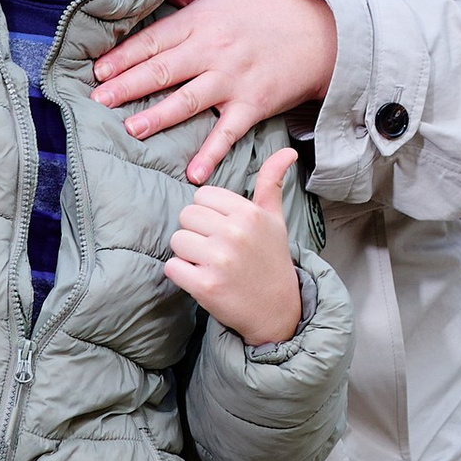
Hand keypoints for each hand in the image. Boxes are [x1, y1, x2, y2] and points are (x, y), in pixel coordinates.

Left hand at [91, 0, 338, 184]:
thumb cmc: (263, 14)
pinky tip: (193, 173)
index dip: (123, 56)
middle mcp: (213, 50)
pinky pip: (228, 133)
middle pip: (163, 70)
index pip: (153, 40)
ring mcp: (233, 79)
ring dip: (158, 117)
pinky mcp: (253, 105)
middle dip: (127, 86)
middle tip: (98, 101)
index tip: (97, 71)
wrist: (318, 35)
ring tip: (131, 130)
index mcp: (201, 22)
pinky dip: (211, 154)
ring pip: (188, 100)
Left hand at [165, 149, 303, 346]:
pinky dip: (181, 274)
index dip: (207, 213)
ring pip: (176, 240)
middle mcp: (234, 233)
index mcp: (248, 213)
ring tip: (210, 265)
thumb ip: (271, 183)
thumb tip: (288, 151)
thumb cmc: (271, 260)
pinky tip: (201, 279)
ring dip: (187, 254)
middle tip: (216, 250)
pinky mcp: (205, 285)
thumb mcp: (274, 219)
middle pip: (186, 216)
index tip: (222, 230)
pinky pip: (172, 266)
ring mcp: (219, 259)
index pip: (201, 195)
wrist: (277, 310)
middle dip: (196, 233)